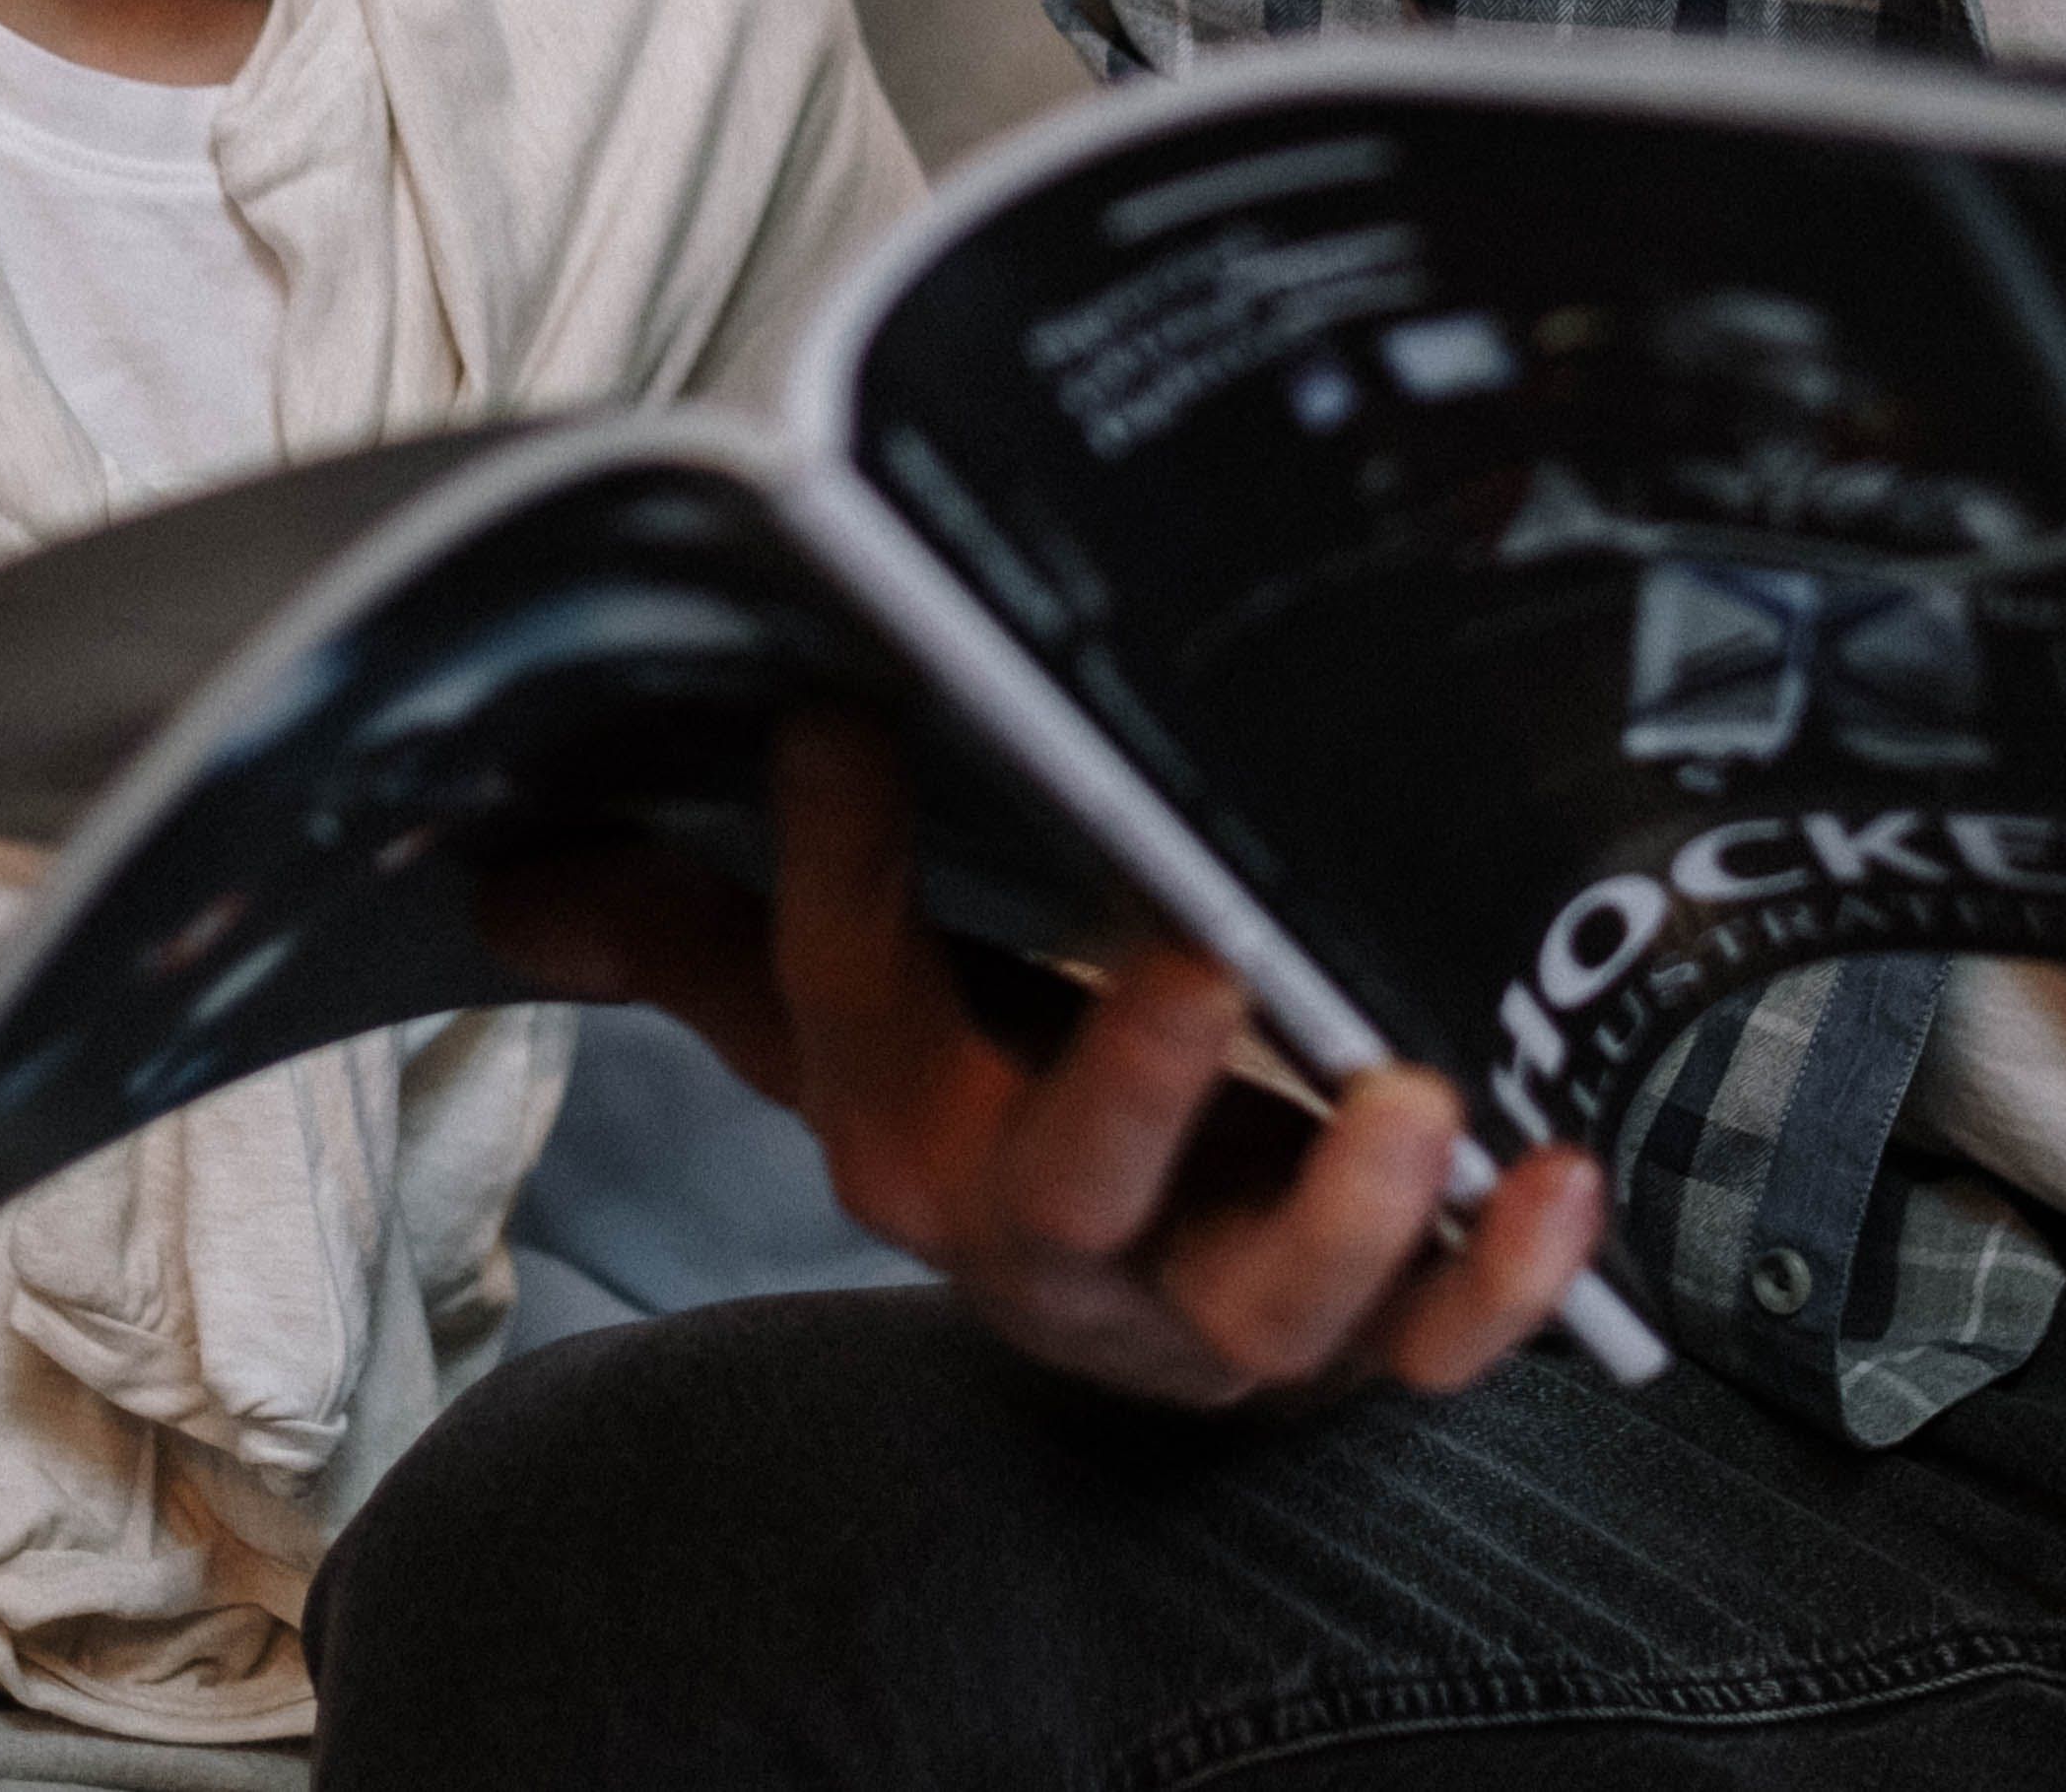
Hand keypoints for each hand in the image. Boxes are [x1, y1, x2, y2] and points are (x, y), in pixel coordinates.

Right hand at [477, 714, 1606, 1408]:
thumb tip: (504, 861)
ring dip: (1350, 1211)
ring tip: (1410, 1092)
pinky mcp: (1363, 1341)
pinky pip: (1440, 1345)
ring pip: (1273, 1302)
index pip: (854, 1008)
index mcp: (917, 1149)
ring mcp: (1217, 1307)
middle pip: (1071, 1191)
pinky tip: (1561, 1184)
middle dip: (1130, 1086)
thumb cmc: (994, 1117)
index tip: (844, 721)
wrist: (1128, 1309)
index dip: (839, 866)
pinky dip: (1507, 1284)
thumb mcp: (838, 1029)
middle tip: (1197, 959)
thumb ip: (695, 933)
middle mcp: (1057, 1244)